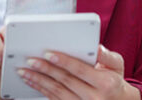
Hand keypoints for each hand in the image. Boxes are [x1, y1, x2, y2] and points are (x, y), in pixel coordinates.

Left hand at [16, 44, 141, 99]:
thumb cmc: (115, 80)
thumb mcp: (117, 66)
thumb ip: (107, 55)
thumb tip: (96, 47)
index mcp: (105, 83)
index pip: (80, 70)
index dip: (63, 61)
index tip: (48, 54)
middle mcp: (94, 98)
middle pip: (65, 81)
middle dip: (46, 70)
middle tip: (30, 60)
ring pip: (57, 92)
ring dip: (38, 81)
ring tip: (24, 71)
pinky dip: (41, 90)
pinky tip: (31, 81)